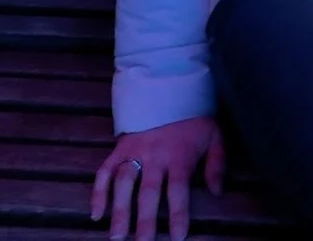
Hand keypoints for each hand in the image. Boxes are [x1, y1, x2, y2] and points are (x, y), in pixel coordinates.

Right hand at [90, 116, 224, 240]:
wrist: (167, 87)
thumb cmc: (193, 118)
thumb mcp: (214, 136)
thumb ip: (216, 164)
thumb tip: (217, 193)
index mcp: (178, 156)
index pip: (178, 190)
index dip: (178, 215)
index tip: (177, 238)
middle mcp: (154, 156)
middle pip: (148, 192)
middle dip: (144, 220)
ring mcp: (134, 152)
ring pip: (123, 184)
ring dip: (118, 210)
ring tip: (116, 235)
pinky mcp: (119, 148)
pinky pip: (104, 171)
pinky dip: (98, 192)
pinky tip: (96, 214)